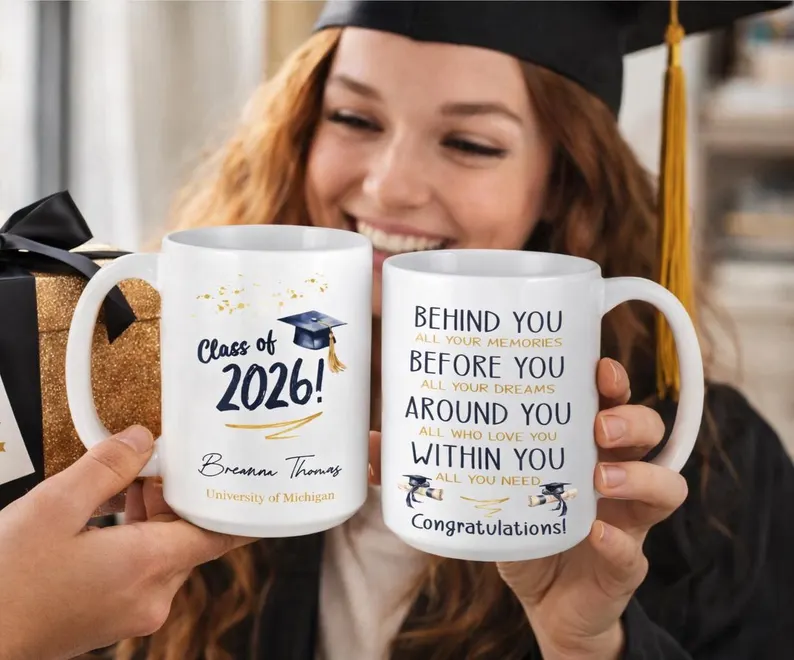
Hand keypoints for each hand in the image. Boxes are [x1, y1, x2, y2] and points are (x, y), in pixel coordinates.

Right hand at [0, 426, 252, 659]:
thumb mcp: (54, 506)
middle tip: (146, 468)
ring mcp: (131, 612)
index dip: (233, 504)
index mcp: (148, 566)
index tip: (243, 483)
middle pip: (187, 535)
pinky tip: (100, 519)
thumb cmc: (5, 584)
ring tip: (116, 488)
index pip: (219, 533)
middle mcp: (151, 596)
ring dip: (148, 517)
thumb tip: (140, 441)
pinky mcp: (111, 618)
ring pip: (162, 552)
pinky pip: (140, 571)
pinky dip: (131, 541)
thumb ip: (106, 467)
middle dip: (170, 498)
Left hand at [495, 358, 687, 658]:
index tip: (600, 369)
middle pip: (650, 433)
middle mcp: (618, 476)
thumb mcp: (499, 492)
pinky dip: (617, 542)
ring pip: (666, 486)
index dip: (615, 383)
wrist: (544, 603)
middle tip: (600, 426)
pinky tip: (595, 533)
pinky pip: (634, 552)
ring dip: (638, 476)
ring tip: (601, 478)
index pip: (613, 404)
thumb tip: (403, 436)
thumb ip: (472, 465)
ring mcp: (629, 521)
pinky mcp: (626, 565)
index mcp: (589, 449)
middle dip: (632, 420)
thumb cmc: (527, 532)